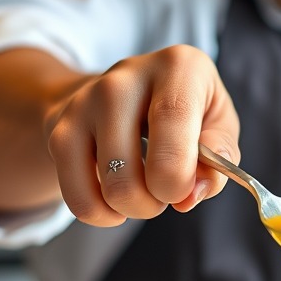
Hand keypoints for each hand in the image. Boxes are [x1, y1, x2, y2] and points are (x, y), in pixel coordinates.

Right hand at [44, 45, 239, 226]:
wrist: (128, 91)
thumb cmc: (186, 111)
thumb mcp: (217, 122)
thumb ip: (219, 157)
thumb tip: (192, 193)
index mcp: (178, 67)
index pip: (172, 118)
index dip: (178, 171)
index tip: (183, 192)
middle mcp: (125, 78)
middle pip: (132, 168)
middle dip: (156, 201)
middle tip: (166, 191)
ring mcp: (86, 101)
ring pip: (107, 186)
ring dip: (132, 208)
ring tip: (144, 191)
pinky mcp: (60, 128)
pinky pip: (77, 197)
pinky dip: (101, 213)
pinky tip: (115, 201)